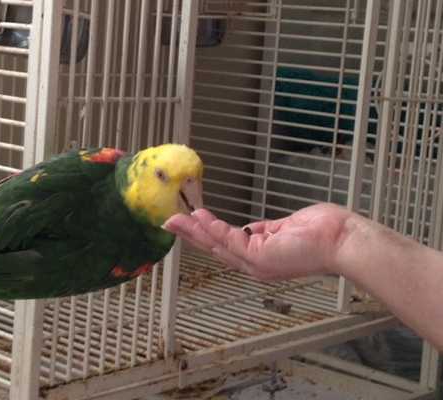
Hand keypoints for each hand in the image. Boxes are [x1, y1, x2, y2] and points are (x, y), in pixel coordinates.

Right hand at [162, 203, 353, 279]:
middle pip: (215, 249)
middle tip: (169, 222)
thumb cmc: (322, 233)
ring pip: (217, 246)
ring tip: (175, 220)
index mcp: (260, 258)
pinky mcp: (260, 255)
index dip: (205, 235)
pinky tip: (199, 218)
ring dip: (194, 231)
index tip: (188, 223)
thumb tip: (249, 228)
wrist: (343, 240)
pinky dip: (213, 228)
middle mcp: (255, 265)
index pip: (225, 246)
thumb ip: (264, 230)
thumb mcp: (284, 228)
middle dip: (191, 235)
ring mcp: (256, 262)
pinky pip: (230, 239)